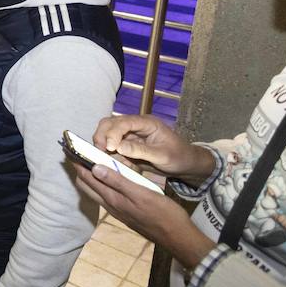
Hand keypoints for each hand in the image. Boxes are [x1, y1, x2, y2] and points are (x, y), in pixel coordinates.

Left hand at [74, 163, 214, 269]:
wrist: (177, 236)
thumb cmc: (163, 213)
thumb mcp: (142, 194)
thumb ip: (118, 181)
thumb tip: (94, 167)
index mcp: (112, 199)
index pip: (86, 178)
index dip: (77, 163)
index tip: (70, 148)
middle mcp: (110, 205)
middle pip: (86, 185)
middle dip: (80, 168)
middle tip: (80, 152)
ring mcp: (117, 210)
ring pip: (96, 190)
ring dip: (90, 176)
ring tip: (92, 160)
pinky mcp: (125, 213)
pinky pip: (106, 195)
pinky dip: (102, 183)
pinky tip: (111, 176)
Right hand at [92, 115, 215, 183]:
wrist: (186, 164)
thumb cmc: (178, 157)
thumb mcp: (161, 156)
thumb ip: (140, 151)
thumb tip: (118, 148)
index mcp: (146, 123)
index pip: (123, 122)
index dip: (113, 133)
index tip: (109, 148)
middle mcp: (136, 125)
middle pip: (110, 123)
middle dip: (102, 136)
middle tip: (100, 152)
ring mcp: (130, 135)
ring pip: (108, 133)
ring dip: (103, 145)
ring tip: (106, 159)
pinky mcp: (127, 145)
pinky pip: (113, 147)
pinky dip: (110, 154)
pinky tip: (117, 163)